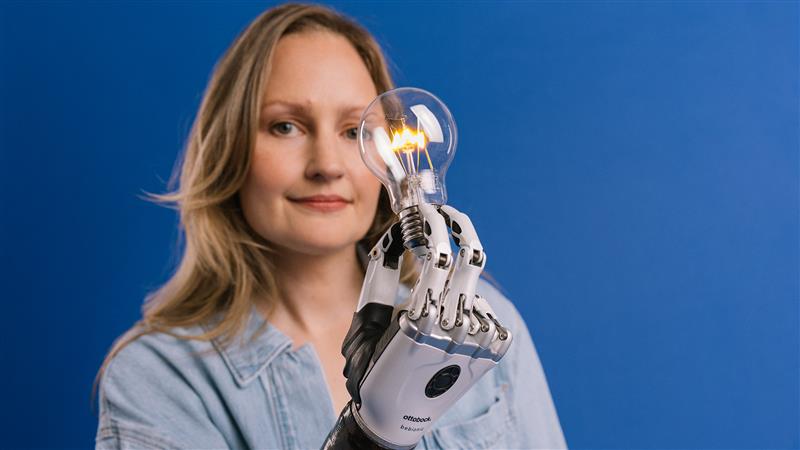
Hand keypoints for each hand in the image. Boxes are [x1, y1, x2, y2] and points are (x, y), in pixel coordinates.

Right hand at [322, 203, 512, 449]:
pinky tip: (452, 324)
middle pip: (470, 260)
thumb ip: (381, 278)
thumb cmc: (374, 369)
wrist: (398, 421)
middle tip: (446, 214)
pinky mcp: (494, 351)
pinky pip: (485, 309)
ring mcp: (479, 342)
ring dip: (454, 285)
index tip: (425, 209)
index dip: (432, 224)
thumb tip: (398, 234)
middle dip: (458, 227)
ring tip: (436, 307)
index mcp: (421, 322)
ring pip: (473, 287)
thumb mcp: (366, 324)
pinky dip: (467, 307)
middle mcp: (455, 331)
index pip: (439, 258)